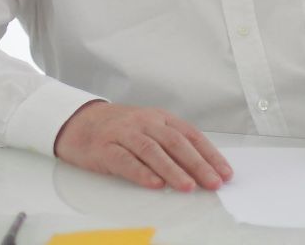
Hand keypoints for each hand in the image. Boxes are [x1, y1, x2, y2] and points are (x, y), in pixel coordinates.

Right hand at [53, 101, 233, 191]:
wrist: (80, 121)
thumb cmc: (120, 128)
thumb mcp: (149, 128)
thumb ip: (171, 144)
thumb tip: (201, 169)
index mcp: (160, 118)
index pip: (191, 135)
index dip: (210, 154)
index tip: (224, 173)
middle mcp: (145, 123)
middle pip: (176, 143)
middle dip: (198, 164)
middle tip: (213, 183)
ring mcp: (125, 134)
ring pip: (153, 151)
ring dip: (173, 170)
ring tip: (188, 186)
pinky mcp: (105, 148)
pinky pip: (125, 161)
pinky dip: (141, 173)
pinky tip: (154, 184)